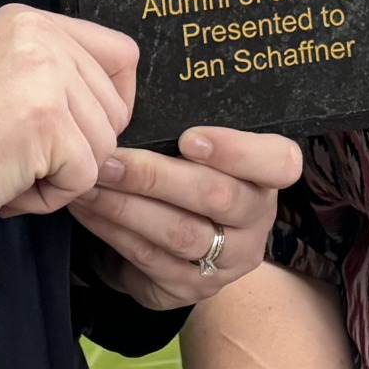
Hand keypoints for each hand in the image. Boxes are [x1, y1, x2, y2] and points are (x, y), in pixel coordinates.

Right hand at [0, 4, 138, 261]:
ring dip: (61, 177)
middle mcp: (38, 35)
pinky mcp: (45, 121)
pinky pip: (87, 177)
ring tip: (5, 171)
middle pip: (117, 106)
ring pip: (106, 145)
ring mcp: (43, 74)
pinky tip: (3, 188)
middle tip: (15, 158)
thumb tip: (112, 100)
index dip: (106, 104)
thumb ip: (47, 73)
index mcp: (25, 20)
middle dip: (77, 149)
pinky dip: (49, 199)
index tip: (67, 131)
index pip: (119, 55)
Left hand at [69, 126, 302, 309]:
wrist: (178, 245)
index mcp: (267, 176)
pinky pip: (149, 259)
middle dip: (156, 176)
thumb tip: (131, 79)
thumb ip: (186, 124)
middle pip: (217, 197)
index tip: (189, 138)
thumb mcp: (198, 149)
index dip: (238, 150)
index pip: (280, 162)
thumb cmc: (186, 173)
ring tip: (91, 181)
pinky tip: (87, 208)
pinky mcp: (192, 289)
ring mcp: (227, 261)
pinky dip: (113, 231)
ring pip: (178, 232)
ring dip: (125, 205)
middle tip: (111, 158)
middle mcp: (256, 220)